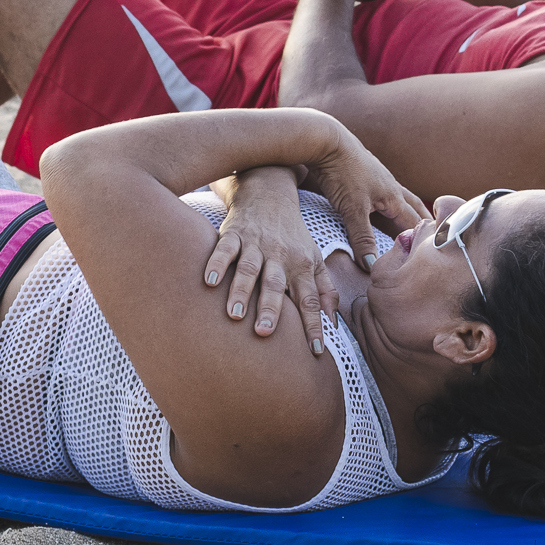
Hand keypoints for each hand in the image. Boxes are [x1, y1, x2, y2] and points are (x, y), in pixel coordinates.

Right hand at [204, 166, 335, 345]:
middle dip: (270, 308)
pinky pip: (224, 249)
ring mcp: (256, 244)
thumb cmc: (293, 234)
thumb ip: (325, 290)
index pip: (310, 299)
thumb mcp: (315, 257)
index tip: (316, 352)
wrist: (269, 192)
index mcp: (302, 266)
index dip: (314, 325)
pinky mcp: (234, 234)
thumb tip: (335, 322)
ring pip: (249, 269)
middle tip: (264, 333)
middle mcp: (280, 256)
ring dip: (241, 291)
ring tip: (234, 315)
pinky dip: (216, 264)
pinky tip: (209, 281)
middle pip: (276, 284)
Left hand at [298, 113, 426, 267]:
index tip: (435, 252)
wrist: (325, 141)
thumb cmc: (342, 172)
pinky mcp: (364, 175)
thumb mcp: (352, 209)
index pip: (415, 223)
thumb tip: (372, 266)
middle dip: (424, 223)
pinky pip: (384, 193)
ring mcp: (378, 179)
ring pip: (400, 199)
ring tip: (416, 221)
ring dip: (409, 211)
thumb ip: (362, 238)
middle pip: (413, 209)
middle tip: (438, 235)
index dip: (424, 238)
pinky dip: (389, 204)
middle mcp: (390, 187)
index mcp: (394, 197)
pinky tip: (383, 206)